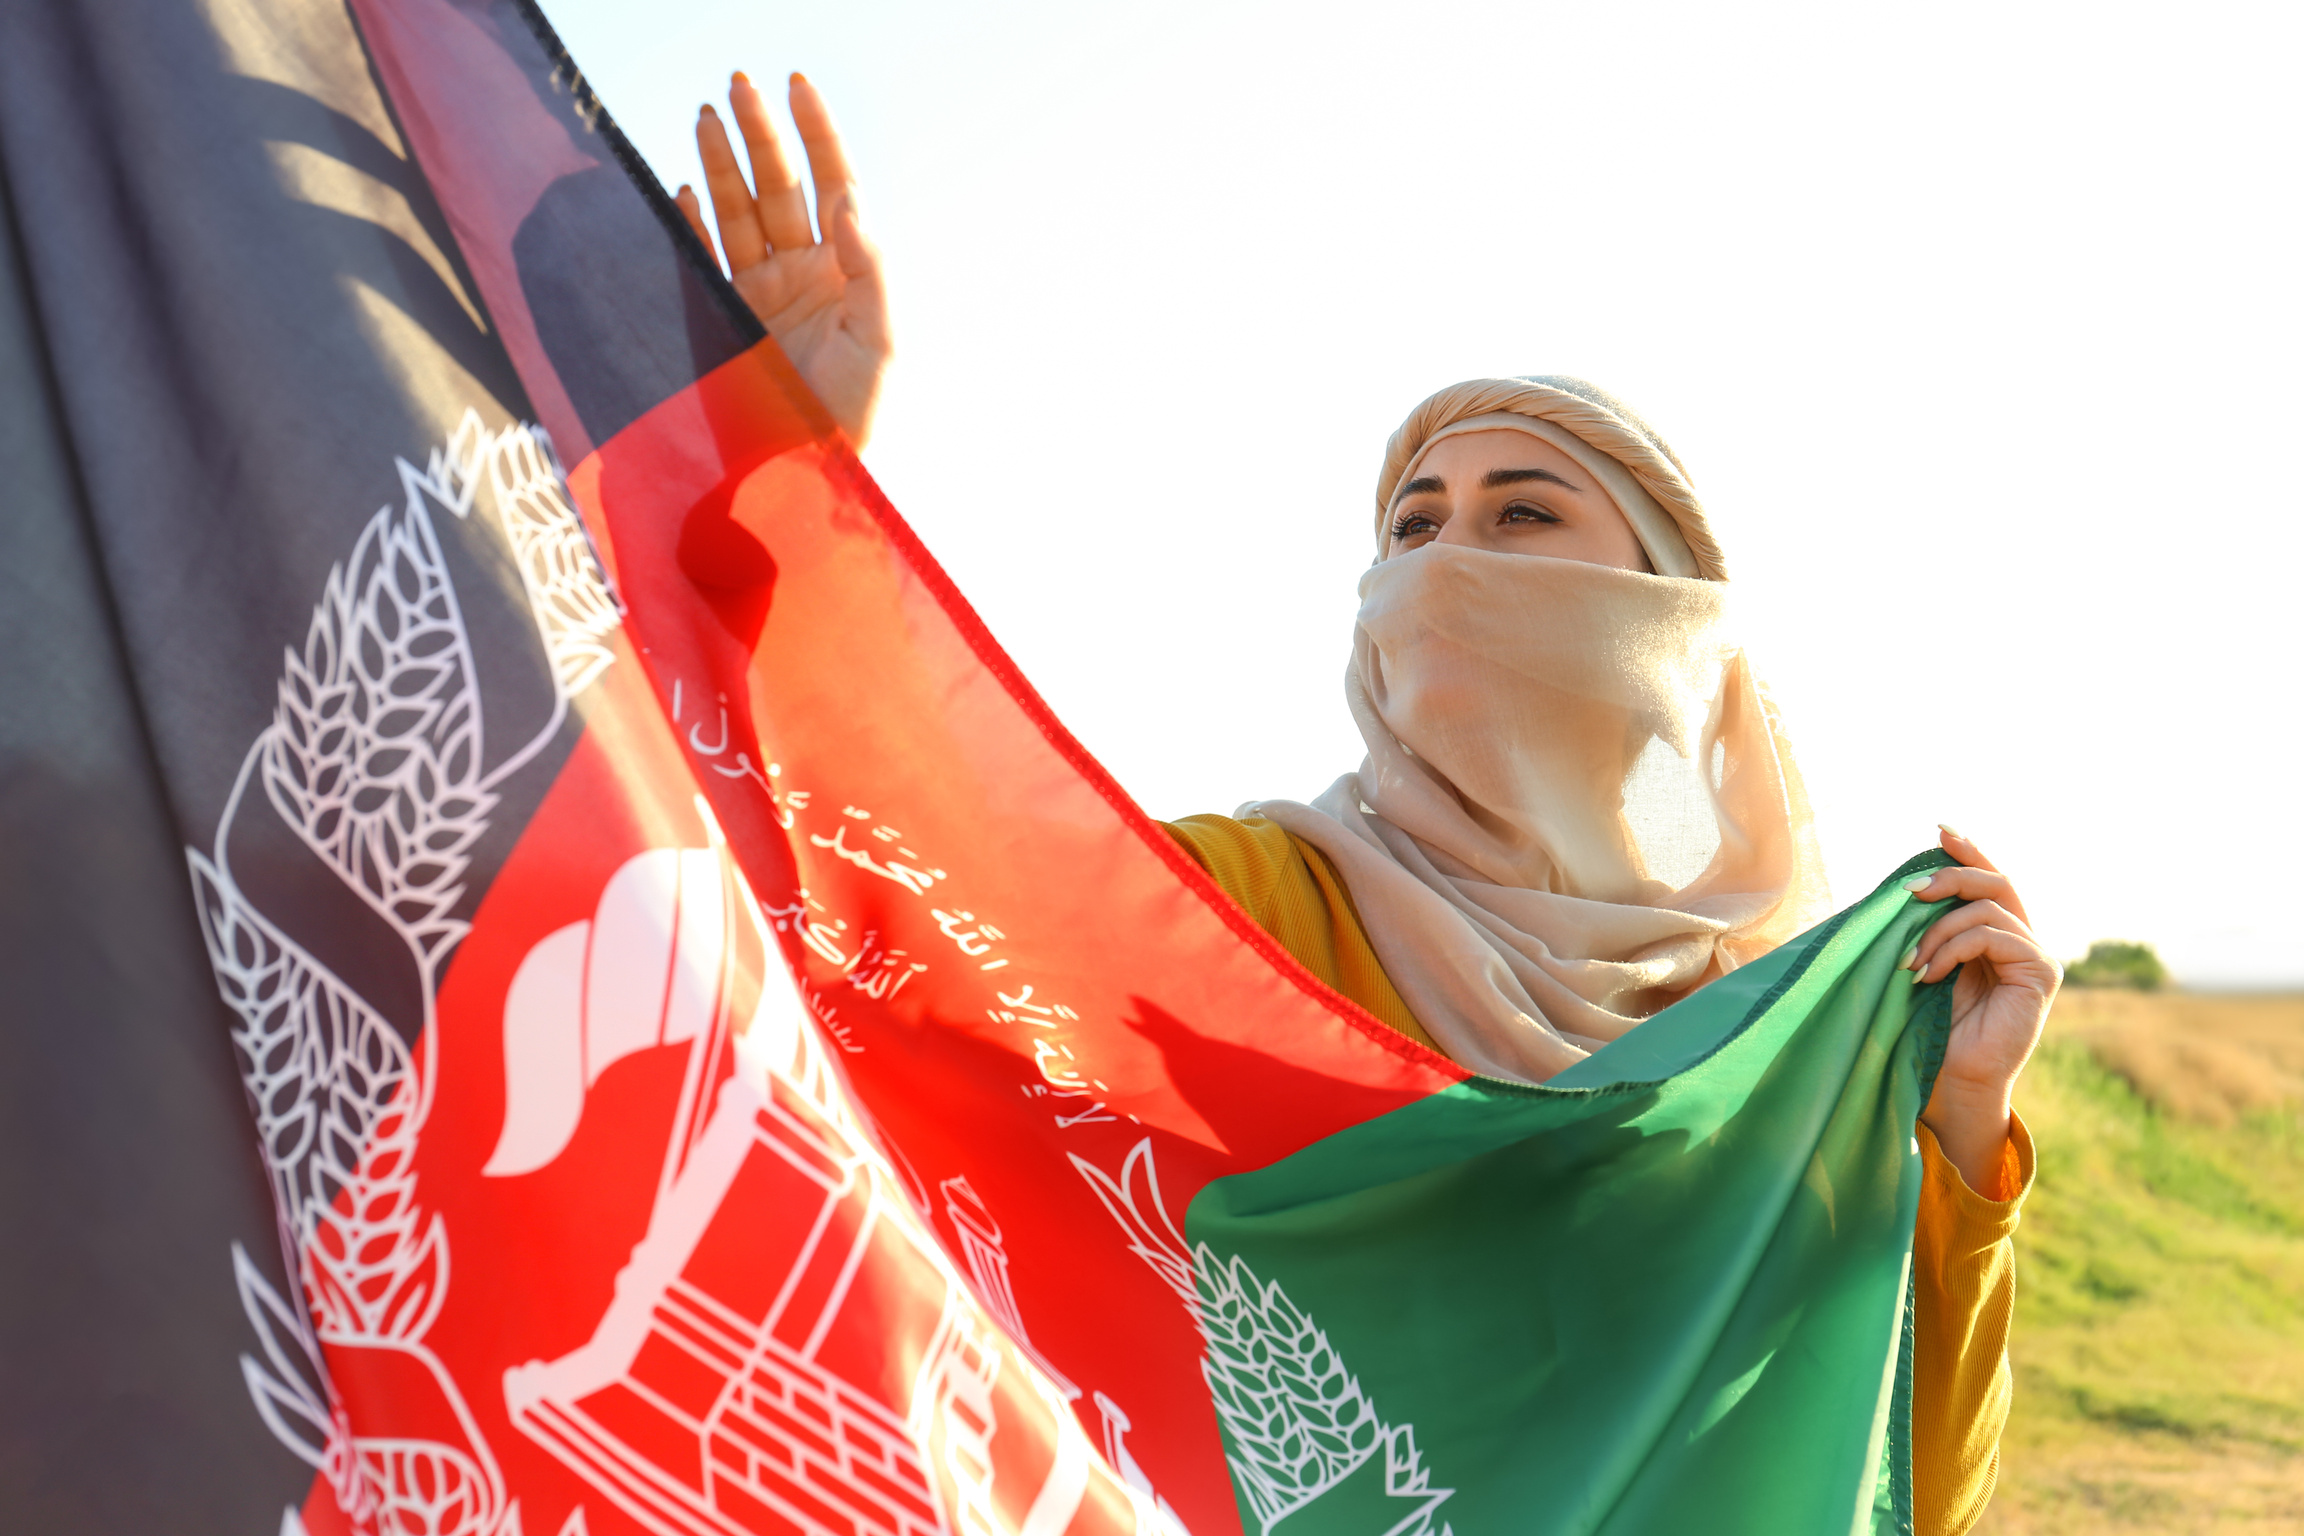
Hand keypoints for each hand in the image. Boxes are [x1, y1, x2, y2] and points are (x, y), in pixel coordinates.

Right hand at [675, 72, 890, 447]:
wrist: (807, 474)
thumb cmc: (858, 415)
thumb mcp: (882, 340)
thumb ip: (869, 267)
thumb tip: (848, 200)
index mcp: (846, 272)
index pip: (834, 184)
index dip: (816, 133)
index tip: (796, 85)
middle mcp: (803, 274)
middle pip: (779, 187)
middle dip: (759, 134)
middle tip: (738, 86)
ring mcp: (760, 294)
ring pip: (738, 212)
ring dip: (722, 163)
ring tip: (708, 116)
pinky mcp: (721, 320)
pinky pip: (702, 257)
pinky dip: (690, 223)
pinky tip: (684, 188)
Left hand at [1902, 826, 2060, 1195]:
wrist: (1952, 1083)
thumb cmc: (1930, 1030)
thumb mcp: (1923, 965)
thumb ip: (1926, 928)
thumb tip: (1904, 886)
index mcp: (1994, 935)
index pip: (1987, 879)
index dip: (1968, 851)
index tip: (1940, 829)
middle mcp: (2021, 940)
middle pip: (1995, 881)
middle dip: (1950, 875)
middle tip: (1908, 893)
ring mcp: (2035, 956)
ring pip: (1987, 907)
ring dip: (1938, 929)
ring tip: (1910, 963)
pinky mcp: (2042, 973)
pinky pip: (1994, 935)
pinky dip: (1953, 947)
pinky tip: (1929, 975)